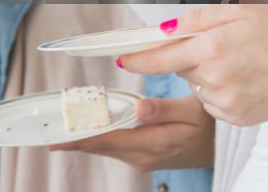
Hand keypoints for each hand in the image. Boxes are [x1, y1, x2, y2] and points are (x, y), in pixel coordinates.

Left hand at [49, 96, 213, 171]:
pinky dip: (97, 137)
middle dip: (73, 138)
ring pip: (104, 147)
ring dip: (82, 138)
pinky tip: (84, 128)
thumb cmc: (208, 123)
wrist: (221, 145)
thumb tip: (137, 108)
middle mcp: (142, 156)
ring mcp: (141, 159)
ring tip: (57, 127)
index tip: (55, 138)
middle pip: (100, 146)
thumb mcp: (192, 111)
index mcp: (152, 144)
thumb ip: (163, 109)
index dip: (79, 138)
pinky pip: (113, 147)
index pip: (107, 141)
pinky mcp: (141, 156)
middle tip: (46, 130)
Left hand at [118, 5, 267, 126]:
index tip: (121, 58)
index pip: (160, 57)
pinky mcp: (237, 118)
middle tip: (221, 45)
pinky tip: (245, 80)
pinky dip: (220, 91)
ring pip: (197, 86)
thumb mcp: (239, 10)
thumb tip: (165, 29)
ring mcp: (226, 101)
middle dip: (189, 56)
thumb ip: (197, 18)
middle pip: (180, 68)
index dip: (138, 59)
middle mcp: (215, 78)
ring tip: (240, 63)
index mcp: (212, 48)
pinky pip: (213, 102)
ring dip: (206, 74)